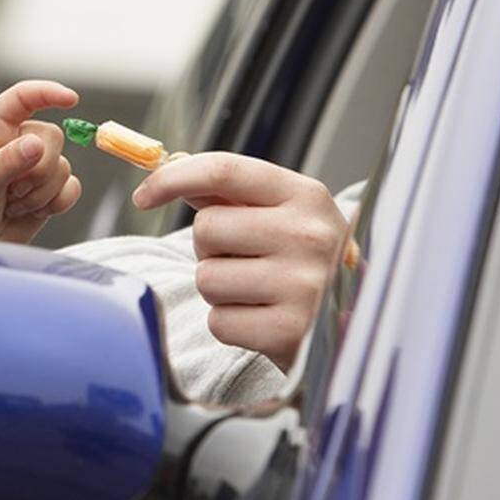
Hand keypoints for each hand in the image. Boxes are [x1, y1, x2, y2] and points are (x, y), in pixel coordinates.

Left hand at [0, 80, 81, 243]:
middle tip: (10, 189)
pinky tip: (31, 213)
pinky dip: (57, 203)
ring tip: (11, 205)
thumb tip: (38, 143)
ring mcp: (31, 169)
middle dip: (37, 168)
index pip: (22, 98)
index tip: (71, 99)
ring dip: (40, 192)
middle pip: (53, 137)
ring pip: (63, 166)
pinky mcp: (46, 194)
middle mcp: (14, 143)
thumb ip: (8, 161)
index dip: (48, 93)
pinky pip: (71, 188)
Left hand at [132, 152, 348, 371]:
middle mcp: (309, 236)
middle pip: (206, 228)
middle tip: (245, 259)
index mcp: (306, 196)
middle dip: (210, 248)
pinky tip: (262, 319)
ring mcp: (304, 286)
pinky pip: (218, 321)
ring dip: (219, 289)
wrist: (356, 322)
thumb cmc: (303, 259)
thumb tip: (167, 166)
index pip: (223, 171)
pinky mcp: (289, 333)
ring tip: (256, 290)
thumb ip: (225, 191)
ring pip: (207, 277)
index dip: (172, 179)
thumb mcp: (281, 214)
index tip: (143, 195)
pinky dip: (230, 324)